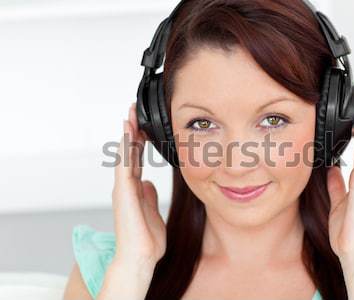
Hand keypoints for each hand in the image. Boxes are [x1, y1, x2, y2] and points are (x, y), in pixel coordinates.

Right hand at [111, 102, 166, 270]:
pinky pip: (124, 163)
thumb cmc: (146, 239)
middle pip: (129, 152)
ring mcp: (123, 187)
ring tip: (130, 113)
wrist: (140, 257)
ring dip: (127, 133)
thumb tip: (149, 183)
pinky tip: (128, 131)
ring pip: (124, 154)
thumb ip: (149, 196)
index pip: (136, 159)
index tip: (144, 126)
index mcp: (135, 189)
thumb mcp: (152, 211)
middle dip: (132, 131)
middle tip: (134, 111)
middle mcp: (127, 185)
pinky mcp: (123, 191)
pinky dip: (125, 147)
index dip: (139, 142)